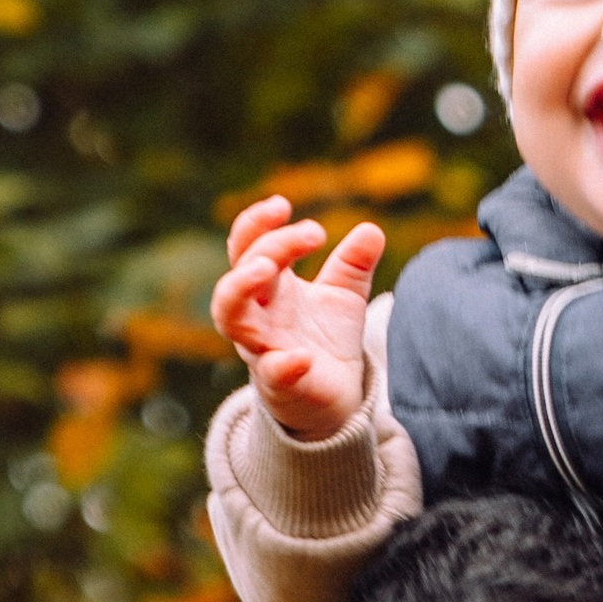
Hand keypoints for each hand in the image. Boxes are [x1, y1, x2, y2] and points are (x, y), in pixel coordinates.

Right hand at [212, 197, 383, 444]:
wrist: (334, 396)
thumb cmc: (325, 339)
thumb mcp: (344, 295)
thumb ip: (353, 264)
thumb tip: (372, 229)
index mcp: (269, 288)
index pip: (247, 246)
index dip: (257, 223)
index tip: (284, 205)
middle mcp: (257, 315)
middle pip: (238, 275)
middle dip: (266, 248)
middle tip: (311, 233)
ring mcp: (263, 348)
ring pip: (230, 318)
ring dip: (241, 288)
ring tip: (267, 268)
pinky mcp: (280, 384)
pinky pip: (271, 373)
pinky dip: (283, 365)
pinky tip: (302, 357)